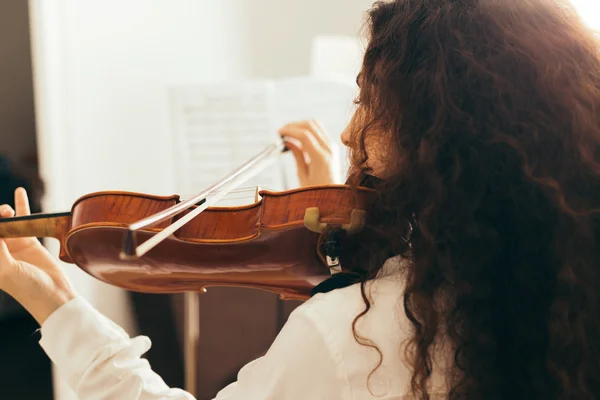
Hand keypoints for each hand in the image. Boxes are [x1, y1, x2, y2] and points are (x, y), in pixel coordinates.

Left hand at [0, 188, 74, 324]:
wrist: (53, 295)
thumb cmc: (27, 288)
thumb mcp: (6, 270)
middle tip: (2, 214)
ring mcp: (13, 246)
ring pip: (5, 222)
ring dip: (4, 212)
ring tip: (8, 211)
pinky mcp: (29, 242)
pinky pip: (24, 221)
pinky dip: (21, 206)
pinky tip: (19, 192)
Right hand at [278, 120, 336, 186]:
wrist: (334, 197)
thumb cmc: (317, 192)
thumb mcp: (303, 176)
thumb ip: (297, 156)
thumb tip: (288, 142)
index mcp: (321, 159)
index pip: (304, 135)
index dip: (290, 131)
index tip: (279, 133)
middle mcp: (329, 149)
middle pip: (311, 125)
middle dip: (293, 125)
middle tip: (281, 131)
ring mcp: (332, 146)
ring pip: (316, 124)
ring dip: (301, 125)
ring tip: (288, 132)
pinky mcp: (332, 146)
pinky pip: (319, 130)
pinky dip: (307, 129)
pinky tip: (298, 137)